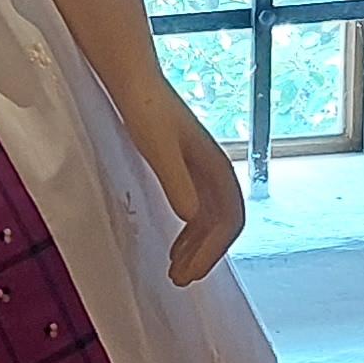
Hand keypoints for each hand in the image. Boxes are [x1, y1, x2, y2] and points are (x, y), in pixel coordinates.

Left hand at [128, 94, 249, 286]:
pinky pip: (197, 208)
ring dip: (197, 247)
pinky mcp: (184, 167)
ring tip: (177, 272)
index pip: (228, 219)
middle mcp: (215, 170)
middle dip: (205, 255)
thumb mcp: (158, 148)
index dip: (213, 250)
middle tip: (181, 281)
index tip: (190, 273)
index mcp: (216, 167)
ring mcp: (201, 169)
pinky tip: (175, 246)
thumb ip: (176, 181)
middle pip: (222, 223)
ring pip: (209, 219)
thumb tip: (192, 218)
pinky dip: (189, 232)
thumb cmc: (146, 110)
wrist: (134, 81)